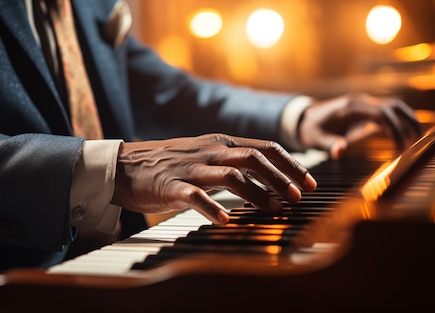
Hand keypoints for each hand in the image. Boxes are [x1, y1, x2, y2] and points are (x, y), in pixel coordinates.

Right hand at [111, 134, 317, 223]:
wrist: (124, 166)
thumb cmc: (168, 165)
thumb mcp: (204, 157)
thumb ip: (232, 164)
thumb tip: (267, 178)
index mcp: (219, 144)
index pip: (264, 147)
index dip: (290, 165)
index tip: (310, 183)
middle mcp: (208, 152)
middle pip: (253, 158)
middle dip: (281, 178)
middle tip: (299, 198)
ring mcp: (189, 169)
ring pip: (230, 175)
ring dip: (257, 193)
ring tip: (274, 211)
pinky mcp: (169, 187)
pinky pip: (194, 197)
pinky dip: (212, 208)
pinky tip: (226, 221)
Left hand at [298, 93, 421, 158]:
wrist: (304, 119)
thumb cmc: (310, 129)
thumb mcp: (315, 139)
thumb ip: (329, 145)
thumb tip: (340, 152)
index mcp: (351, 106)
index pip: (382, 112)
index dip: (396, 128)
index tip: (402, 147)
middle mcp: (362, 102)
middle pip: (395, 106)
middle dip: (410, 123)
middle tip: (420, 144)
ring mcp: (366, 105)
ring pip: (396, 108)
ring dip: (409, 122)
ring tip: (420, 142)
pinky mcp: (367, 112)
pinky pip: (389, 114)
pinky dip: (401, 125)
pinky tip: (408, 141)